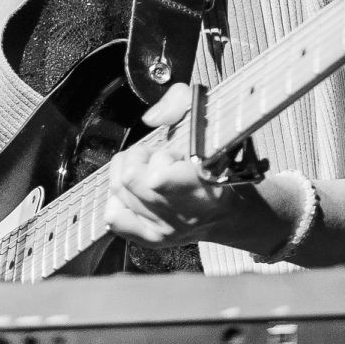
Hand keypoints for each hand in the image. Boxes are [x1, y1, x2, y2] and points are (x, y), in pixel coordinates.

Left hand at [104, 83, 294, 255]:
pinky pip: (115, 218)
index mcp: (203, 186)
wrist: (229, 212)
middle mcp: (184, 214)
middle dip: (140, 159)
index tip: (176, 153)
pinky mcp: (152, 240)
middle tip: (157, 158)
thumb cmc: (217, 161)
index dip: (161, 156)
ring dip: (130, 174)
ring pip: (120, 193)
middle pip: (131, 180)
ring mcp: (166, 230)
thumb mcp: (207, 119)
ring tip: (149, 172)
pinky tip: (133, 192)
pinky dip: (117, 200)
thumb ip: (179, 103)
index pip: (158, 177)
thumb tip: (151, 118)